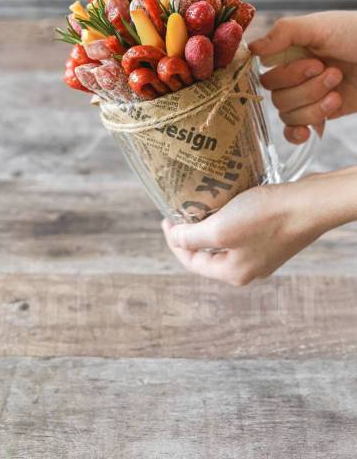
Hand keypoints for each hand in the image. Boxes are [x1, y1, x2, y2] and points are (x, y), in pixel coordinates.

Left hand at [162, 168, 356, 284]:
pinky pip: (242, 231)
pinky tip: (227, 203)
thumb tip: (175, 239)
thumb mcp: (220, 229)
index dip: (174, 241)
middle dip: (191, 234)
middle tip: (182, 212)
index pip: (191, 262)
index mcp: (232, 273)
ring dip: (210, 225)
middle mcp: (248, 269)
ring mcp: (262, 254)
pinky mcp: (273, 237)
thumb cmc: (265, 217)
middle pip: (207, 253)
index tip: (167, 218)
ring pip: (225, 241)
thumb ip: (193, 237)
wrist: (309, 204)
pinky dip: (229, 219)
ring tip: (201, 205)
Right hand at [249, 11, 356, 143]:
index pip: (266, 75)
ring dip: (315, 105)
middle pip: (277, 98)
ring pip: (288, 115)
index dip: (288, 74)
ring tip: (339, 90)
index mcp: (289, 53)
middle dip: (307, 89)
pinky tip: (308, 131)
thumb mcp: (319, 26)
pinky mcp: (320, 115)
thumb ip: (283, 32)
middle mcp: (294, 76)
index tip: (316, 62)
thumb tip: (251, 48)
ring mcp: (306, 97)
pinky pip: (294, 132)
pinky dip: (298, 133)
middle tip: (335, 74)